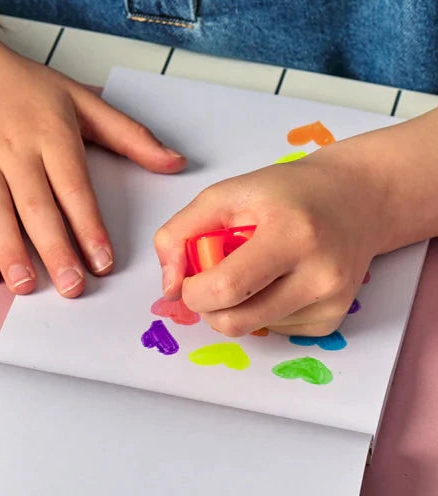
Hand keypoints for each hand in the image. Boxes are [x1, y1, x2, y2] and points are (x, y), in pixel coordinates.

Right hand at [0, 35, 185, 297]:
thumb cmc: (19, 84)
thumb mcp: (77, 98)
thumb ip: (128, 134)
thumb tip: (177, 163)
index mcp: (49, 130)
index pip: (72, 185)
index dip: (88, 226)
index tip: (103, 262)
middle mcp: (12, 147)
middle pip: (35, 206)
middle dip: (55, 250)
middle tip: (72, 288)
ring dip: (11, 253)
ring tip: (28, 286)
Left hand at [153, 137, 392, 336]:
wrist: (354, 200)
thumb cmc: (284, 193)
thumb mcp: (224, 195)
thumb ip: (181, 233)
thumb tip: (169, 288)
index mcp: (290, 234)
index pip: (228, 286)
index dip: (194, 290)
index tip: (188, 276)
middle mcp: (319, 275)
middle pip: (237, 321)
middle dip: (208, 305)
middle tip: (210, 276)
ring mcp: (331, 303)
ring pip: (252, 329)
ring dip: (234, 306)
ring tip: (248, 268)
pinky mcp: (333, 322)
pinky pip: (274, 330)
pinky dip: (260, 310)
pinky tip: (273, 279)